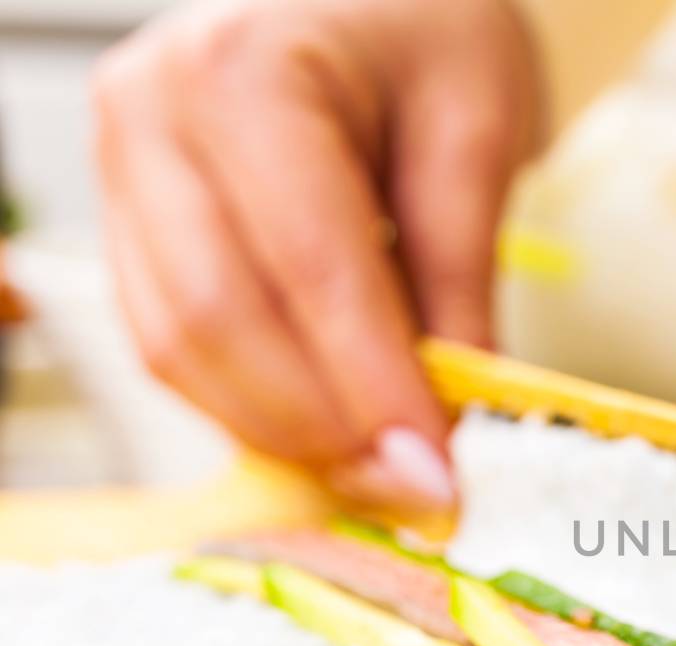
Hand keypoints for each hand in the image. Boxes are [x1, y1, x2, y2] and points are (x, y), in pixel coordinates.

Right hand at [94, 0, 543, 506]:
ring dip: (280, 432)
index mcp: (246, 72)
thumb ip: (461, 279)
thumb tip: (455, 426)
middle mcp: (151, 115)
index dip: (373, 386)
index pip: (310, 265)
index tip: (439, 472)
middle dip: (321, 428)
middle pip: (214, 320)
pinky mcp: (129, 222)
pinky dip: (249, 404)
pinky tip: (326, 433)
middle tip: (414, 492)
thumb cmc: (428, 32)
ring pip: (175, 347)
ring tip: (379, 474)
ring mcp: (122, 169)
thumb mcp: (476, 133)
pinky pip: (171, 343)